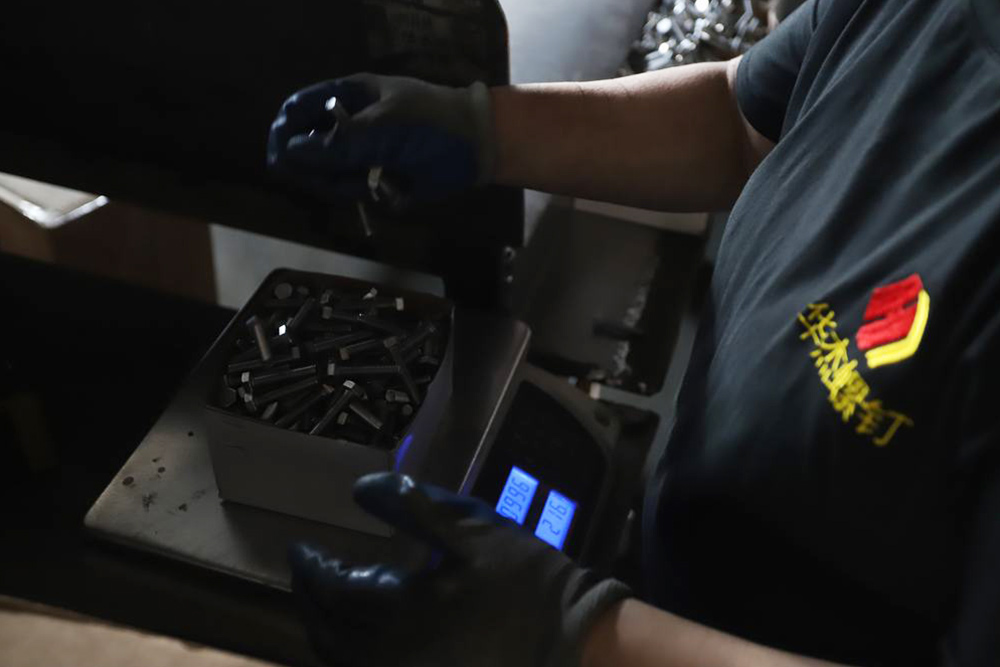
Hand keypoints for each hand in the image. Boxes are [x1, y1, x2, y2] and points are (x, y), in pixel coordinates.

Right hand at [267, 74, 495, 202]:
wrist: (476, 147)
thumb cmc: (431, 124)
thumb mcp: (383, 128)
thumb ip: (336, 144)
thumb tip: (290, 153)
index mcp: (349, 96)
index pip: (300, 108)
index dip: (285, 129)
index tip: (279, 155)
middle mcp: (349, 123)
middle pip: (307, 145)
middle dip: (312, 165)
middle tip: (329, 177)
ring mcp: (360, 151)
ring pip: (325, 172)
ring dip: (337, 181)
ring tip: (366, 181)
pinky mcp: (373, 177)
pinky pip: (348, 188)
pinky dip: (356, 191)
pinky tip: (377, 188)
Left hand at [289, 472, 630, 666]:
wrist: (572, 639)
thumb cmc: (524, 580)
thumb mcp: (475, 532)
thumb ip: (416, 509)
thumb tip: (363, 489)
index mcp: (402, 608)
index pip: (333, 589)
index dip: (311, 568)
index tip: (301, 549)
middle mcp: (392, 653)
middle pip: (327, 631)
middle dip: (310, 599)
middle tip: (306, 572)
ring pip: (340, 659)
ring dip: (323, 629)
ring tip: (323, 601)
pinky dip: (348, 653)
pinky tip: (356, 634)